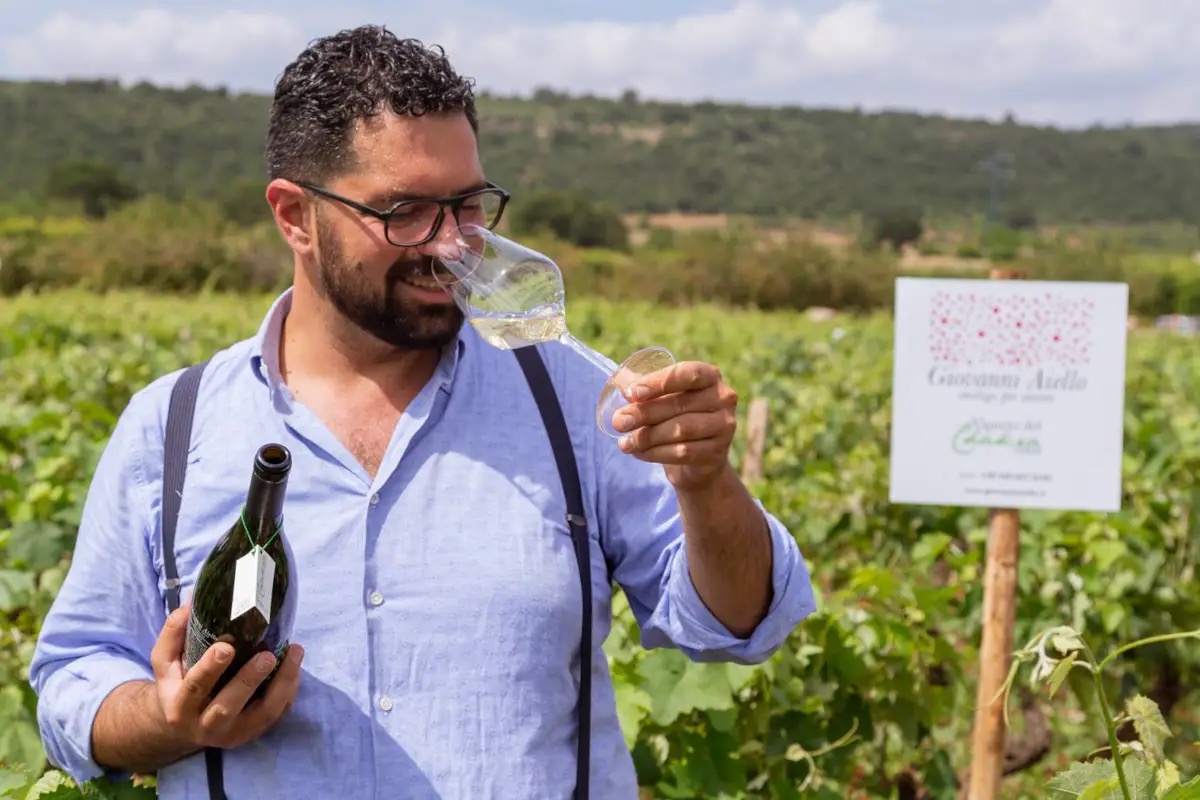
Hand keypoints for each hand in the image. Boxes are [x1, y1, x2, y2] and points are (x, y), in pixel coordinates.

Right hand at [150, 602, 303, 749]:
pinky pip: (277, 714)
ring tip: (295, 653)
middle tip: (267, 655)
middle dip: (248, 680)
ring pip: (262, 714)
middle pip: (228, 707)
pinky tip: (296, 668)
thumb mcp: (165, 662)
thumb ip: (174, 633)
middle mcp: (205, 726)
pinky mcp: (253, 733)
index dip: (210, 668)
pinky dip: (289, 691)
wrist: (182, 727)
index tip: (226, 646)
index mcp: (180, 706)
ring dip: (282, 684)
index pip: (194, 688)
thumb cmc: (178, 684)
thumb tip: (193, 602)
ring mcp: (232, 734)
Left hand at [611, 360, 737, 489]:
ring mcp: (724, 427)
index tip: (632, 393)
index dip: (659, 383)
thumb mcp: (663, 398)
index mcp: (710, 376)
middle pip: (680, 404)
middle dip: (644, 413)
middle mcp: (723, 398)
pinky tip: (639, 453)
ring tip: (625, 443)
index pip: (687, 374)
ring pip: (681, 430)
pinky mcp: (717, 453)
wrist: (698, 459)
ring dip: (647, 437)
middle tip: (619, 421)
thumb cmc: (677, 418)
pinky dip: (655, 453)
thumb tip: (619, 385)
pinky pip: (682, 452)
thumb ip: (643, 390)